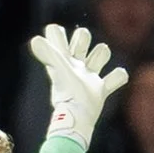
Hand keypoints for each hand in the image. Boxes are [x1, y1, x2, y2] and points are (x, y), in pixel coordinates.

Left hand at [28, 22, 127, 149]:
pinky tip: (116, 76)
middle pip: (82, 38)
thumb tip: (35, 39)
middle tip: (80, 53)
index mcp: (62, 59)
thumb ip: (48, 54)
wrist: (79, 118)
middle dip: (83, 39)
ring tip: (95, 66)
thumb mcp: (59, 69)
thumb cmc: (68, 92)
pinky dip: (118, 76)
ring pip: (100, 54)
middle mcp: (74, 66)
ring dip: (101, 55)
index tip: (58, 37)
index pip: (57, 35)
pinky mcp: (100, 90)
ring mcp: (88, 78)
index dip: (58, 34)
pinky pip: (115, 78)